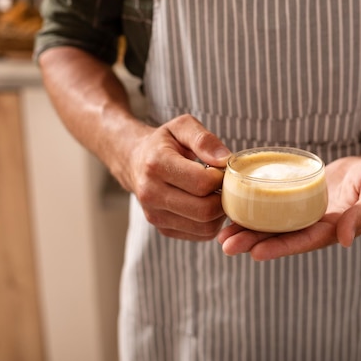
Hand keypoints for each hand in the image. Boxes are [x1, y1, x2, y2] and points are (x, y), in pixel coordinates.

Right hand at [127, 114, 230, 240]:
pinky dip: (211, 222)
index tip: (221, 169)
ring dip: (219, 213)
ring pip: (205, 227)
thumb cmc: (164, 142)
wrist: (134, 161)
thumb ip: (204, 139)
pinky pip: (200, 234)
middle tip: (224, 185)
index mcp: (156, 164)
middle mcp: (151, 193)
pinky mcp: (162, 229)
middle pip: (204, 210)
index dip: (221, 177)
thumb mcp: (182, 127)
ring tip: (216, 193)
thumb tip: (225, 160)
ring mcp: (155, 215)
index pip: (201, 183)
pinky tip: (207, 204)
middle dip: (223, 198)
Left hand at [217, 156, 360, 259]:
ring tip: (221, 234)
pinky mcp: (297, 199)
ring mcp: (305, 214)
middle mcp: (315, 226)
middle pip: (281, 237)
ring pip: (273, 225)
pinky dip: (254, 209)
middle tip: (225, 246)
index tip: (256, 253)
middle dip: (253, 243)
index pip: (303, 241)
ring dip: (248, 231)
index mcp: (334, 230)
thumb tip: (345, 239)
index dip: (280, 247)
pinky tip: (232, 209)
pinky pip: (274, 206)